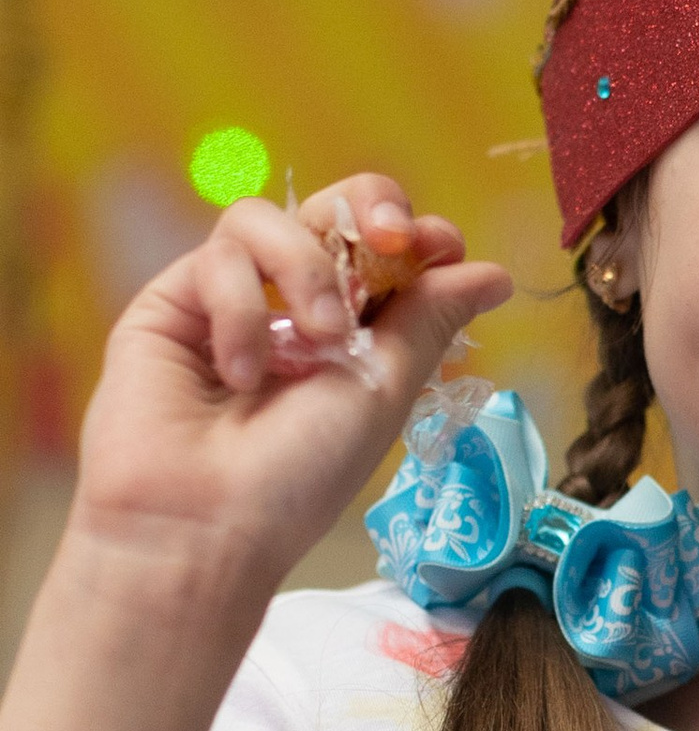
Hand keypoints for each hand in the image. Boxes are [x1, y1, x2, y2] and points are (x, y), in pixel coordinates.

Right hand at [70, 173, 510, 606]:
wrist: (206, 523)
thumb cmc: (301, 474)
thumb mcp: (384, 389)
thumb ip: (428, 319)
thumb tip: (494, 274)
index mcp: (351, 332)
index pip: (386, 251)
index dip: (417, 234)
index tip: (439, 246)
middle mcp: (290, 308)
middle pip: (331, 210)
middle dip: (370, 207)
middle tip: (391, 239)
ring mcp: (229, 301)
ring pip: (269, 220)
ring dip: (308, 268)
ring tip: (318, 336)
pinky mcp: (172, 302)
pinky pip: (220, 257)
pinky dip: (243, 308)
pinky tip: (243, 371)